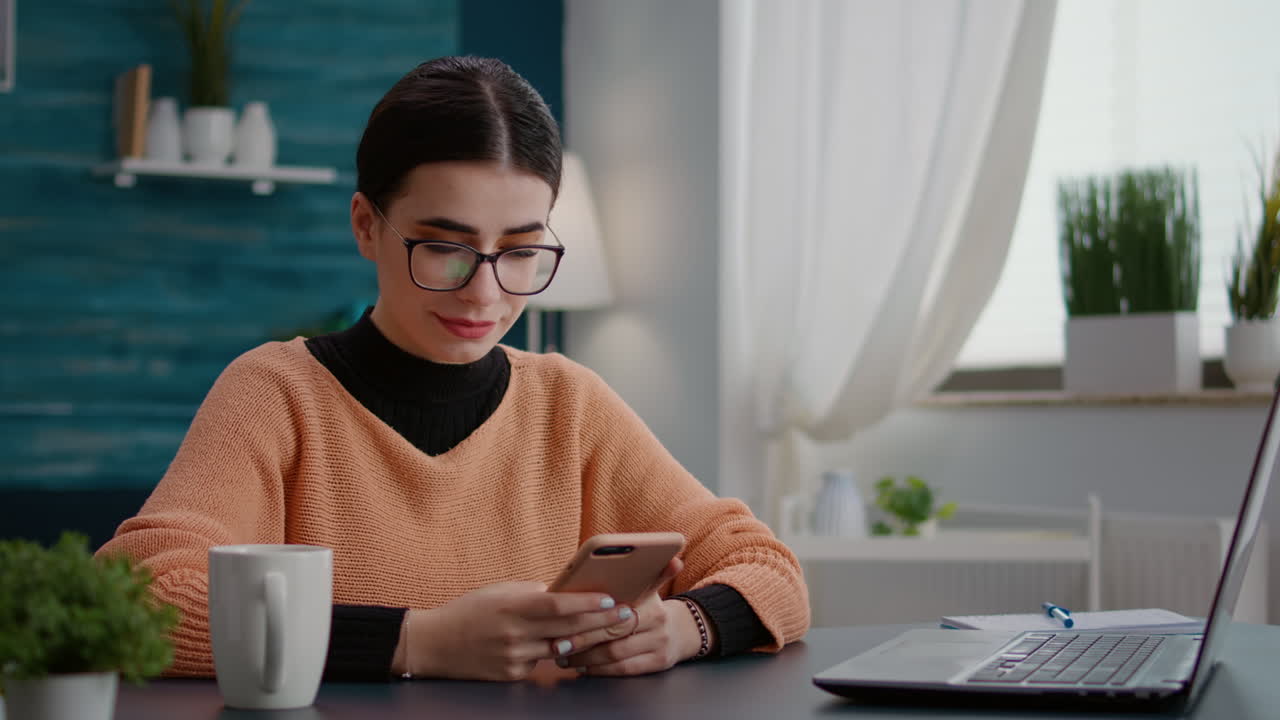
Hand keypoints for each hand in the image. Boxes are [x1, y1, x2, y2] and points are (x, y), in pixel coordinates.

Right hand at [396, 581, 634, 681]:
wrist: (433, 644)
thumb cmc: (468, 611)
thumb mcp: (499, 591)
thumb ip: (532, 592)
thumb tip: (564, 591)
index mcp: (513, 606)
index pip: (559, 605)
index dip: (588, 603)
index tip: (611, 598)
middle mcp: (515, 634)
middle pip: (568, 628)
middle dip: (601, 621)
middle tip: (624, 615)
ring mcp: (514, 658)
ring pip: (560, 649)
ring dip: (586, 639)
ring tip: (609, 630)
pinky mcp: (511, 675)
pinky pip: (541, 663)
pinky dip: (553, 653)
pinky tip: (568, 645)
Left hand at [560, 557, 703, 675]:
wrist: (683, 631)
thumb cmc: (650, 607)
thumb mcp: (647, 586)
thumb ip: (637, 574)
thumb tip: (656, 558)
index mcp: (651, 599)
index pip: (616, 609)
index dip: (591, 615)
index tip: (568, 617)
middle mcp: (658, 622)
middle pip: (612, 632)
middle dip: (581, 639)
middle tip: (556, 642)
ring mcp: (659, 644)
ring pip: (615, 654)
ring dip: (585, 658)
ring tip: (563, 656)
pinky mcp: (659, 663)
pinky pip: (624, 669)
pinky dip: (600, 670)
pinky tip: (582, 667)